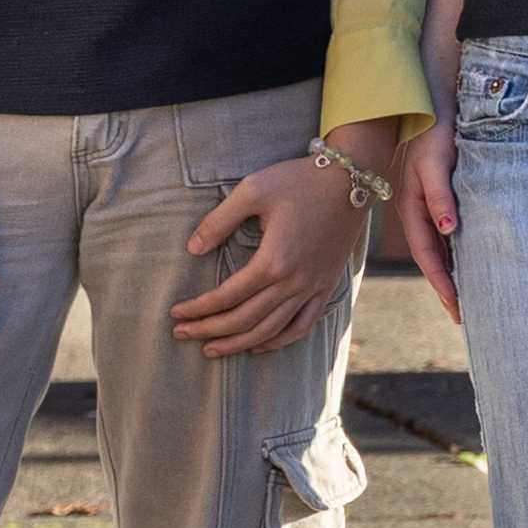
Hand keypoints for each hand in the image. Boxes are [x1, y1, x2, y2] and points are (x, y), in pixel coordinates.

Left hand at [174, 135, 377, 358]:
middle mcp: (294, 282)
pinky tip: (258, 345)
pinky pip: (302, 325)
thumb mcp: (253, 190)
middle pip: (245, 320)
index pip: (227, 296)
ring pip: (271, 331)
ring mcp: (314, 288)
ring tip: (212, 349)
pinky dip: (279, 341)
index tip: (176, 313)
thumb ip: (219, 221)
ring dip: (238, 344)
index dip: (199, 309)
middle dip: (210, 330)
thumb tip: (193, 249)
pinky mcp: (327, 286)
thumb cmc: (299, 180)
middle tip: (182, 334)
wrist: (351, 179)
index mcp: (273, 261)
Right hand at [396, 124, 464, 327]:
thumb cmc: (434, 132)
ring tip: (470, 299)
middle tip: (464, 317)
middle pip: (433, 258)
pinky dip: (459, 253)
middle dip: (447, 288)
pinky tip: (471, 264)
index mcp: (412, 209)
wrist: (434, 105)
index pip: (428, 255)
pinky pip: (451, 234)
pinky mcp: (442, 199)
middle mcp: (419, 212)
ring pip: (442, 248)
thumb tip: (449, 228)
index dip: (441, 282)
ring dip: (453, 273)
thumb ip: (440, 195)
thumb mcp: (434, 162)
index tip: (457, 306)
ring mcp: (430, 206)